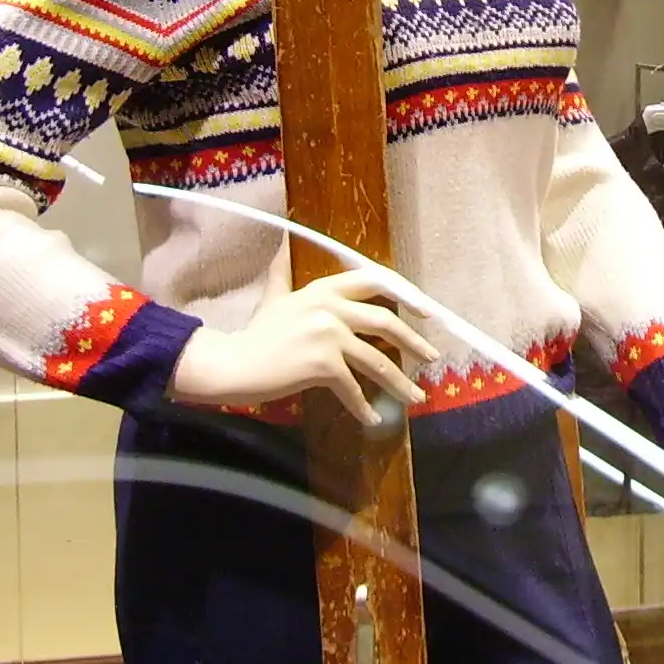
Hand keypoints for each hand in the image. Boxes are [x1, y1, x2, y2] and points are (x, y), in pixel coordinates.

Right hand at [167, 268, 439, 426]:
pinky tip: (373, 419)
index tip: (426, 312)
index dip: (405, 295)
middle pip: (385, 322)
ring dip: (399, 383)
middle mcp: (329, 308)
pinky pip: (353, 388)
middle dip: (413, 342)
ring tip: (415, 397)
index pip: (374, 282)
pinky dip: (364, 407)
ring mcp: (327, 335)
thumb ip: (283, 274)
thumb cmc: (255, 334)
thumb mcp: (274, 298)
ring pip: (376, 360)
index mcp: (323, 290)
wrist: (232, 364)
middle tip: (431, 358)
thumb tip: (282, 244)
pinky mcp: (322, 364)